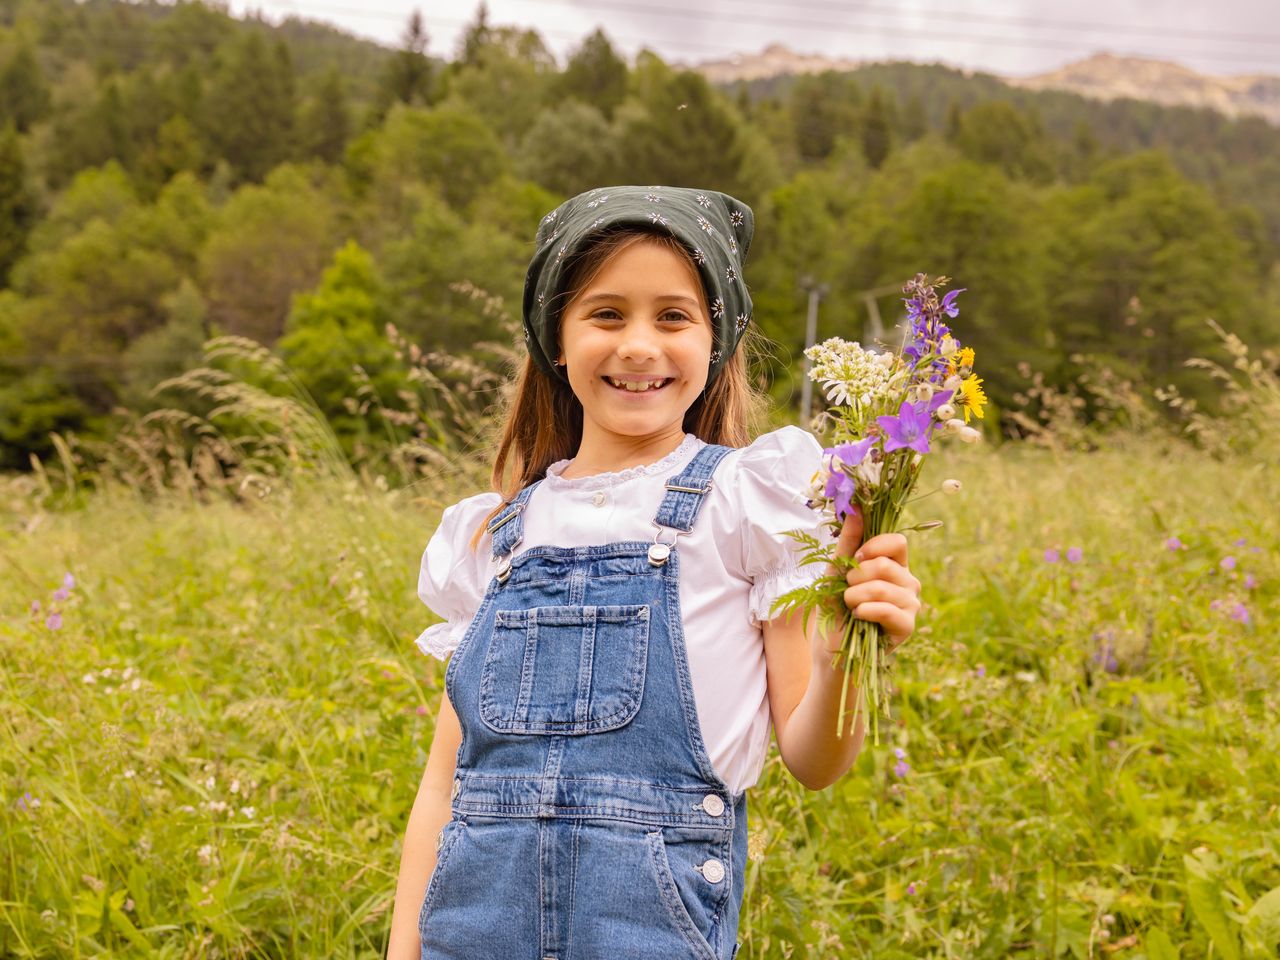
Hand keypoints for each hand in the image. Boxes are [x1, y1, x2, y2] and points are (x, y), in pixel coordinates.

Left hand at [825, 506, 921, 653]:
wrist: (831, 644)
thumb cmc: (834, 605)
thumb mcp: (836, 570)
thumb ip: (847, 541)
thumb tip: (855, 510)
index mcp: (895, 564)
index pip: (898, 542)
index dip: (874, 546)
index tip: (857, 557)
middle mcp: (908, 581)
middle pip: (886, 565)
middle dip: (855, 577)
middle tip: (847, 590)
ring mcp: (911, 604)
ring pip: (883, 587)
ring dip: (855, 596)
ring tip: (850, 606)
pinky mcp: (907, 626)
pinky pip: (887, 610)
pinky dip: (864, 611)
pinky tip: (858, 617)